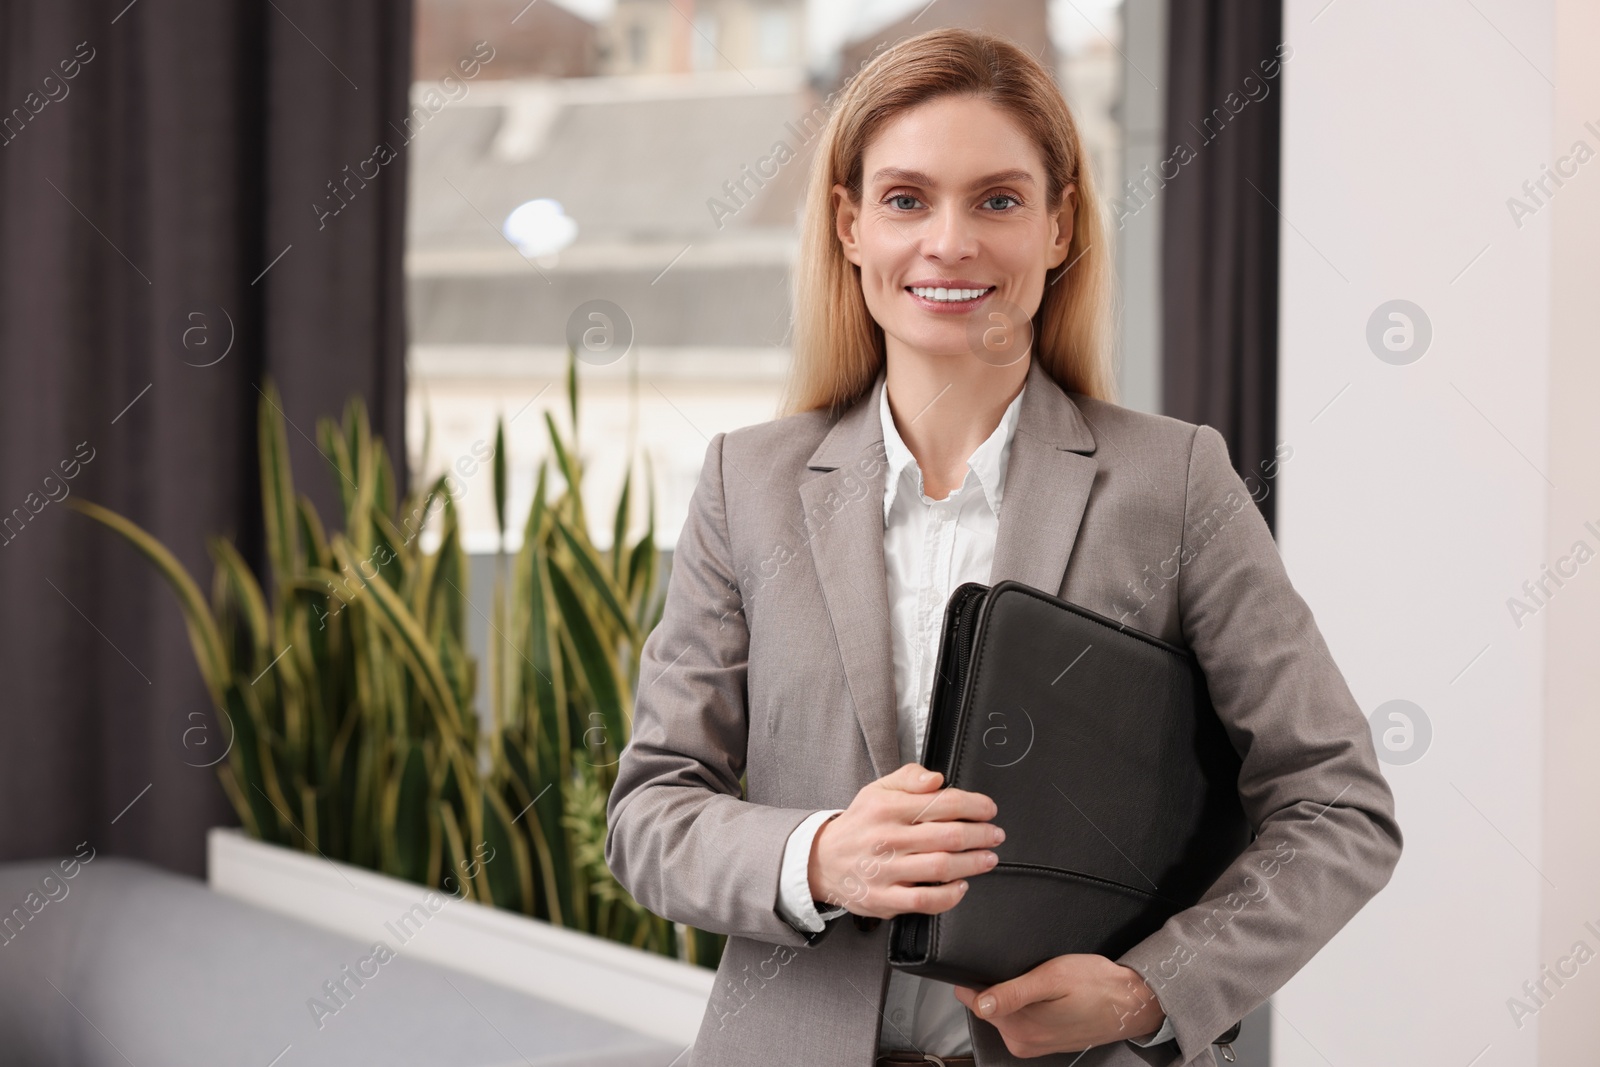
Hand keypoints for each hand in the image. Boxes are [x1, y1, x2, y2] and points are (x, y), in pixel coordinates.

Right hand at [808, 762, 1001, 918]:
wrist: (822, 860)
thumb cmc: (860, 824)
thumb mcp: (877, 790)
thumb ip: (909, 777)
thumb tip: (937, 780)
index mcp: (887, 808)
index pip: (941, 802)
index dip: (973, 805)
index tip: (988, 809)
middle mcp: (886, 838)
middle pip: (948, 835)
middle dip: (980, 834)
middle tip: (995, 835)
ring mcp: (885, 871)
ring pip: (941, 867)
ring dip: (973, 863)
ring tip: (988, 858)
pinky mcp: (884, 898)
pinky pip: (925, 899)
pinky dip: (950, 895)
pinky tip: (961, 885)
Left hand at [951, 955, 1165, 1056]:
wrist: (1131, 1002)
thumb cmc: (1097, 985)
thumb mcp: (1053, 978)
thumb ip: (1013, 993)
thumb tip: (979, 1003)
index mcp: (1020, 1028)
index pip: (973, 1000)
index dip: (978, 976)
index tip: (994, 963)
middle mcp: (1023, 1042)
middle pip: (987, 1005)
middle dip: (998, 984)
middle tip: (1027, 970)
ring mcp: (1033, 1045)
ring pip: (1003, 1011)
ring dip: (1013, 994)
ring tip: (1040, 981)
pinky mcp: (1043, 1042)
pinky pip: (1020, 1019)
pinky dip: (1027, 1004)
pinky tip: (1046, 994)